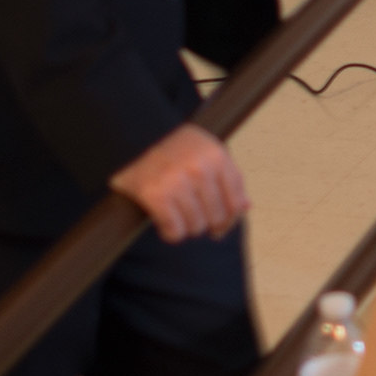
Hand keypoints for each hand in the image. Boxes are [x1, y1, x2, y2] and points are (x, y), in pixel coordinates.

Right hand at [113, 124, 250, 243]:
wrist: (129, 142)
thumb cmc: (173, 154)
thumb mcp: (206, 156)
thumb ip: (228, 180)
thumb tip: (245, 207)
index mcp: (217, 154)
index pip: (237, 202)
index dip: (229, 219)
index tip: (219, 224)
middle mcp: (199, 166)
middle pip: (217, 217)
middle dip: (205, 221)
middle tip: (189, 212)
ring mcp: (176, 179)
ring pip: (196, 226)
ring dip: (186, 227)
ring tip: (176, 212)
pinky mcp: (155, 194)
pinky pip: (175, 231)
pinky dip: (170, 233)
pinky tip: (164, 222)